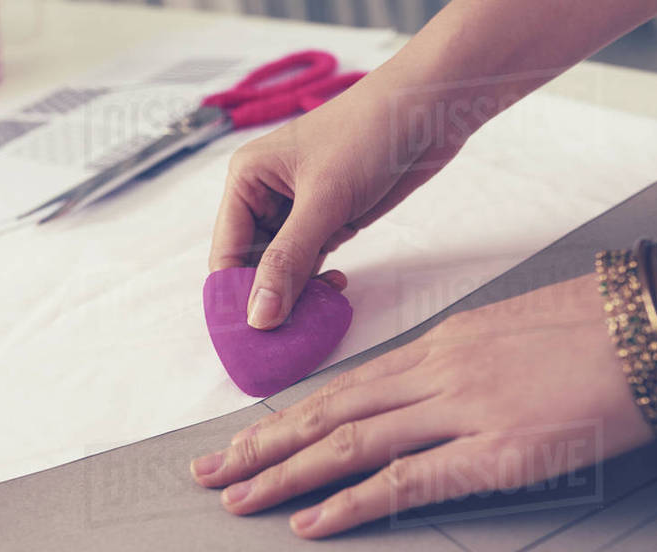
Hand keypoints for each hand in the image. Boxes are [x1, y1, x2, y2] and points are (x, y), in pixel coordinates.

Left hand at [189, 276, 656, 537]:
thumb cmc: (600, 327)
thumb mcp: (513, 334)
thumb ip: (463, 364)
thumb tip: (428, 390)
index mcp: (440, 345)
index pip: (344, 387)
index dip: (287, 417)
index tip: (244, 439)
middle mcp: (436, 373)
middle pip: (327, 413)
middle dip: (259, 446)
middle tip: (207, 473)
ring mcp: (462, 409)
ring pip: (349, 443)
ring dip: (283, 475)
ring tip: (234, 499)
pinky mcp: (498, 451)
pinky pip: (407, 481)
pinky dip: (351, 503)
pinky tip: (310, 523)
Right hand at [209, 73, 466, 329]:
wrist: (430, 109)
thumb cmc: (368, 135)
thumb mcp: (323, 201)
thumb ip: (288, 261)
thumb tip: (258, 317)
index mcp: (246, 181)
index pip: (226, 253)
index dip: (236, 296)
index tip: (253, 336)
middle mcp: (264, 196)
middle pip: (251, 266)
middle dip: (268, 299)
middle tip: (290, 332)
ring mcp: (297, 210)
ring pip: (282, 269)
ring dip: (297, 294)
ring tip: (319, 311)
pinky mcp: (328, 220)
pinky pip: (310, 263)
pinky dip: (319, 282)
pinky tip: (337, 287)